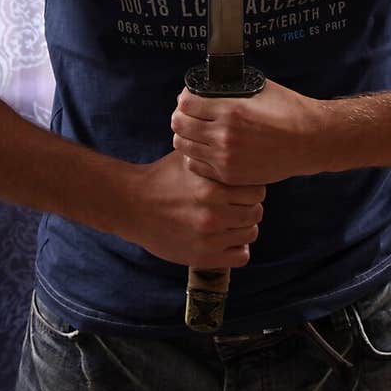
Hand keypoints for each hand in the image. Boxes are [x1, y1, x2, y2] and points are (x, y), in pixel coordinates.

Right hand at [124, 151, 265, 268]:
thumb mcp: (186, 157)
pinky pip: (241, 256)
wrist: (133, 206)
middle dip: (249, 206)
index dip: (251, 187)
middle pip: (256, 212)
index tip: (241, 187)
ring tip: (231, 220)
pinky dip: (238, 247)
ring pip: (251, 233)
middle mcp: (213, 214)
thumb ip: (210, 149)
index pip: (257, 190)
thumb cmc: (162, 178)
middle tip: (237, 204)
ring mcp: (209, 238)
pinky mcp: (204, 257)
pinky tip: (226, 238)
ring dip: (243, 226)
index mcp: (212, 188)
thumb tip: (230, 133)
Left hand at [171, 77, 327, 184]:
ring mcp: (225, 158)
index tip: (190, 98)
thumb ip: (229, 90)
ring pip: (183, 146)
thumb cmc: (287, 111)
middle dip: (181, 116)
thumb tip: (205, 88)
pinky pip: (196, 165)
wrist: (309, 141)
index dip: (185, 98)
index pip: (185, 103)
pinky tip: (204, 149)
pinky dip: (195, 155)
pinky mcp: (229, 174)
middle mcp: (224, 135)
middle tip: (189, 115)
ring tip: (195, 132)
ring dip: (186, 136)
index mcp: (230, 110)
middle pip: (179, 125)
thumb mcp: (257, 89)